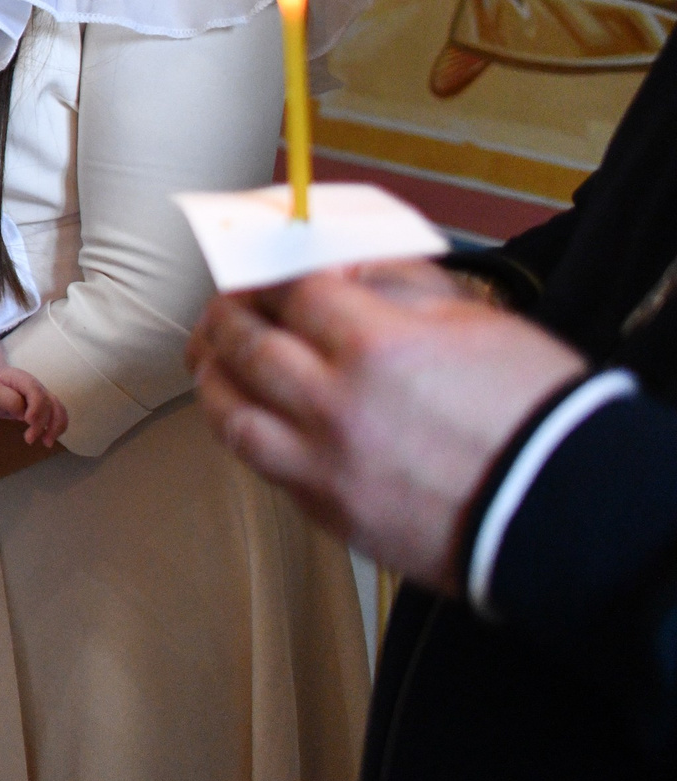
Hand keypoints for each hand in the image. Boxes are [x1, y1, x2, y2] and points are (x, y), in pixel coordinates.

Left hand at [0, 367, 65, 446]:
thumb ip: (7, 400)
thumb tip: (23, 414)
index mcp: (23, 379)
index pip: (36, 393)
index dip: (36, 408)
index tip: (27, 422)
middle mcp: (36, 386)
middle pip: (49, 403)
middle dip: (43, 423)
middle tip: (29, 440)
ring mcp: (41, 395)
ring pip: (58, 409)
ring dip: (56, 427)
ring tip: (46, 443)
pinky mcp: (42, 406)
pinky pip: (56, 415)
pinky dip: (57, 427)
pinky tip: (48, 438)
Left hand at [190, 259, 586, 593]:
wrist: (567, 512)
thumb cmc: (535, 411)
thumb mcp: (476, 319)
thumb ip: (398, 285)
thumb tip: (341, 266)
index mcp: (376, 345)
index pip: (288, 291)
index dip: (269, 273)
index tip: (263, 269)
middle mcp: (336, 405)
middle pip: (245, 346)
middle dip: (227, 316)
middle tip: (227, 305)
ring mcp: (325, 465)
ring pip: (231, 414)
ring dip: (214, 377)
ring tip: (213, 358)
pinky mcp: (329, 513)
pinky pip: (261, 465)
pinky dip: (244, 431)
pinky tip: (248, 413)